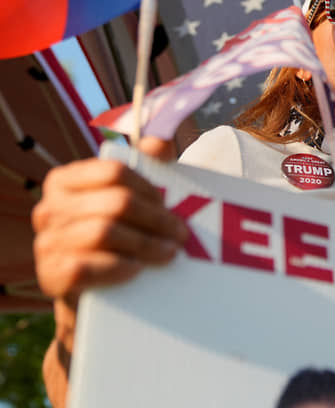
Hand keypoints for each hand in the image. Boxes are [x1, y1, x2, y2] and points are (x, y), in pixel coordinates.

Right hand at [32, 138, 184, 407]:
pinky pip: (84, 267)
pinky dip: (116, 267)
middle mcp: (49, 208)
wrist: (102, 299)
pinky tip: (136, 270)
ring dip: (146, 244)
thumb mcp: (136, 202)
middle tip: (182, 234)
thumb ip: (149, 166)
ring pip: (103, 232)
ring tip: (170, 253)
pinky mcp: (49, 276)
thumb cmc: (121, 240)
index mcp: (66, 181)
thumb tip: (160, 140)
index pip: (115, 171)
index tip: (170, 204)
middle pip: (116, 203)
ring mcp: (46, 243)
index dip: (150, 188)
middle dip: (157, 219)